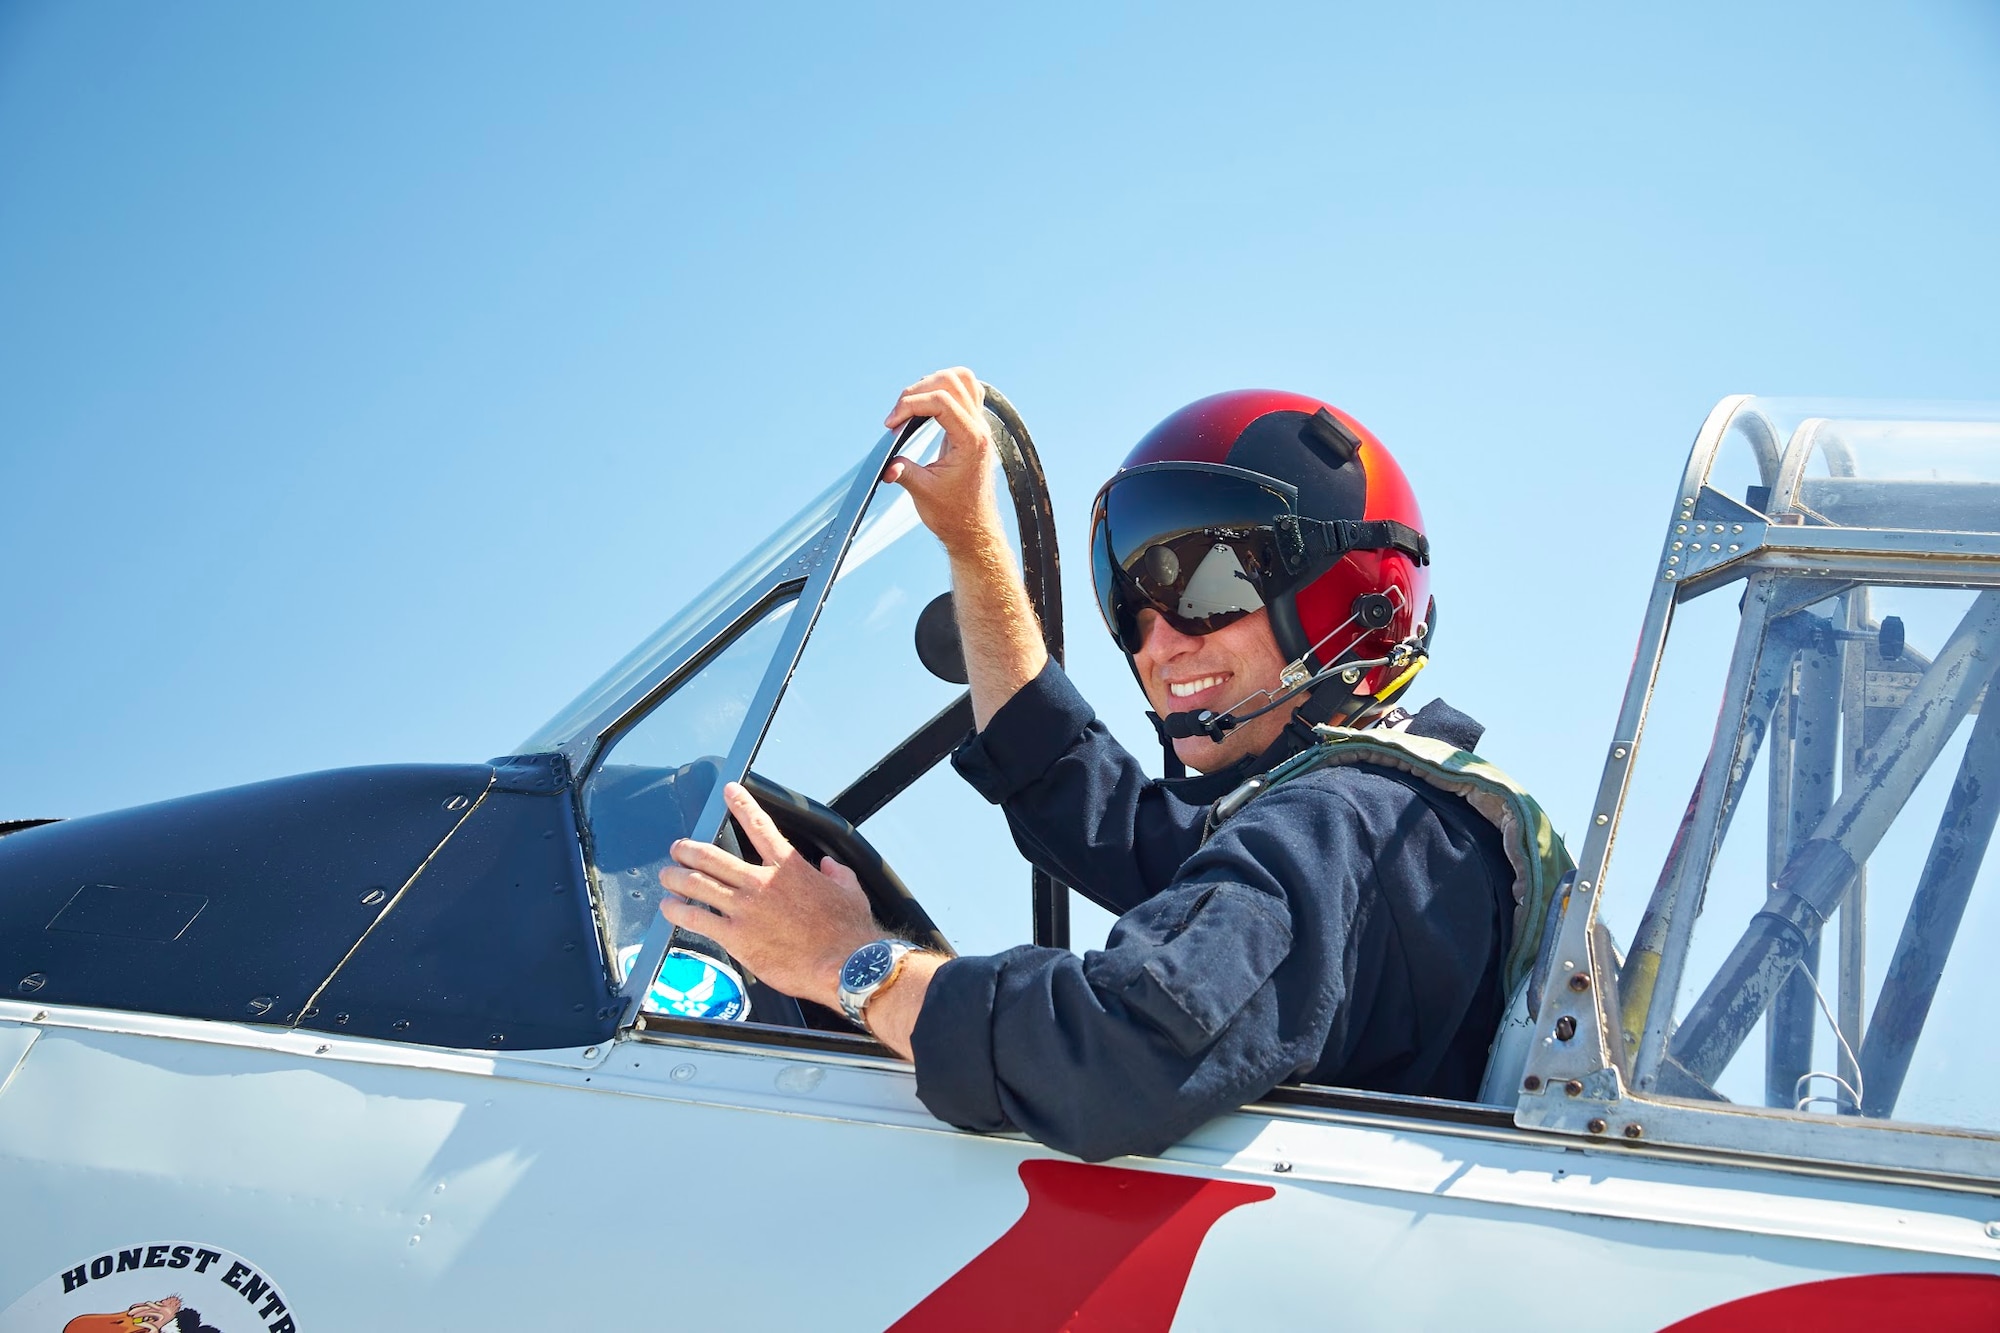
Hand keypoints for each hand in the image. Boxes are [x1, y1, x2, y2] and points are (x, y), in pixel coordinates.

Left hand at [659, 782, 881, 1008]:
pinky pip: (697, 919)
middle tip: (678, 848)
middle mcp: (761, 882)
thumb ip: (837, 873)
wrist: (843, 964)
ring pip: (698, 884)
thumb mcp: (850, 891)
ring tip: (667, 876)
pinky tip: (670, 908)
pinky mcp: (736, 936)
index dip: (741, 804)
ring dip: (676, 877)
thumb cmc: (848, 931)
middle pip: (712, 856)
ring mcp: (745, 908)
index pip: (759, 825)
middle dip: (688, 850)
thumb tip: (830, 866)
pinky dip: (678, 912)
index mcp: (788, 866)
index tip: (729, 792)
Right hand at [883, 367, 1003, 554]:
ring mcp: (979, 425)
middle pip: (952, 381)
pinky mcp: (973, 427)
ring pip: (962, 379)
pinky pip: (965, 392)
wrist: (972, 528)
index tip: (890, 424)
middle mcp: (979, 428)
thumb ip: (904, 473)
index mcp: (971, 441)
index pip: (941, 401)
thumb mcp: (923, 493)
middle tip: (897, 415)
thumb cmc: (953, 514)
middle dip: (918, 390)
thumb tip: (886, 465)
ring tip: (909, 405)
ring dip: (932, 384)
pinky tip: (925, 406)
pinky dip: (943, 389)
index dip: (910, 405)